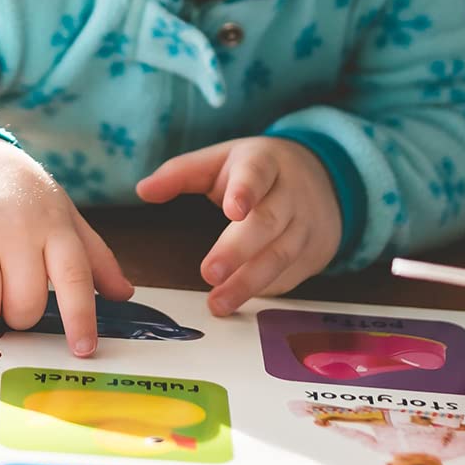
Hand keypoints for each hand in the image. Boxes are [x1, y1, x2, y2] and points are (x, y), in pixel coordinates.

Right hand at [0, 136, 132, 356]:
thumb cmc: (21, 196)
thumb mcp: (63, 215)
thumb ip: (93, 257)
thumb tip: (123, 295)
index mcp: (53, 227)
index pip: (73, 278)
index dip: (80, 317)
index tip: (83, 349)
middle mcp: (16, 229)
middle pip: (23, 306)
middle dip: (17, 315)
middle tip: (9, 296)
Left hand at [137, 136, 341, 316]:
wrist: (322, 180)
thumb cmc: (256, 172)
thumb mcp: (221, 161)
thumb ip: (181, 173)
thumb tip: (142, 190)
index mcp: (264, 162)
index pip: (256, 174)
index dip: (246, 191)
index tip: (233, 209)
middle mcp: (290, 193)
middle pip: (267, 222)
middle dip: (239, 249)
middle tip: (209, 272)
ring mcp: (305, 225)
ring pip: (280, 255)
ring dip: (248, 282)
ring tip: (217, 303)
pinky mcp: (312, 253)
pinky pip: (289, 275)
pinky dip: (265, 290)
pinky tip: (240, 302)